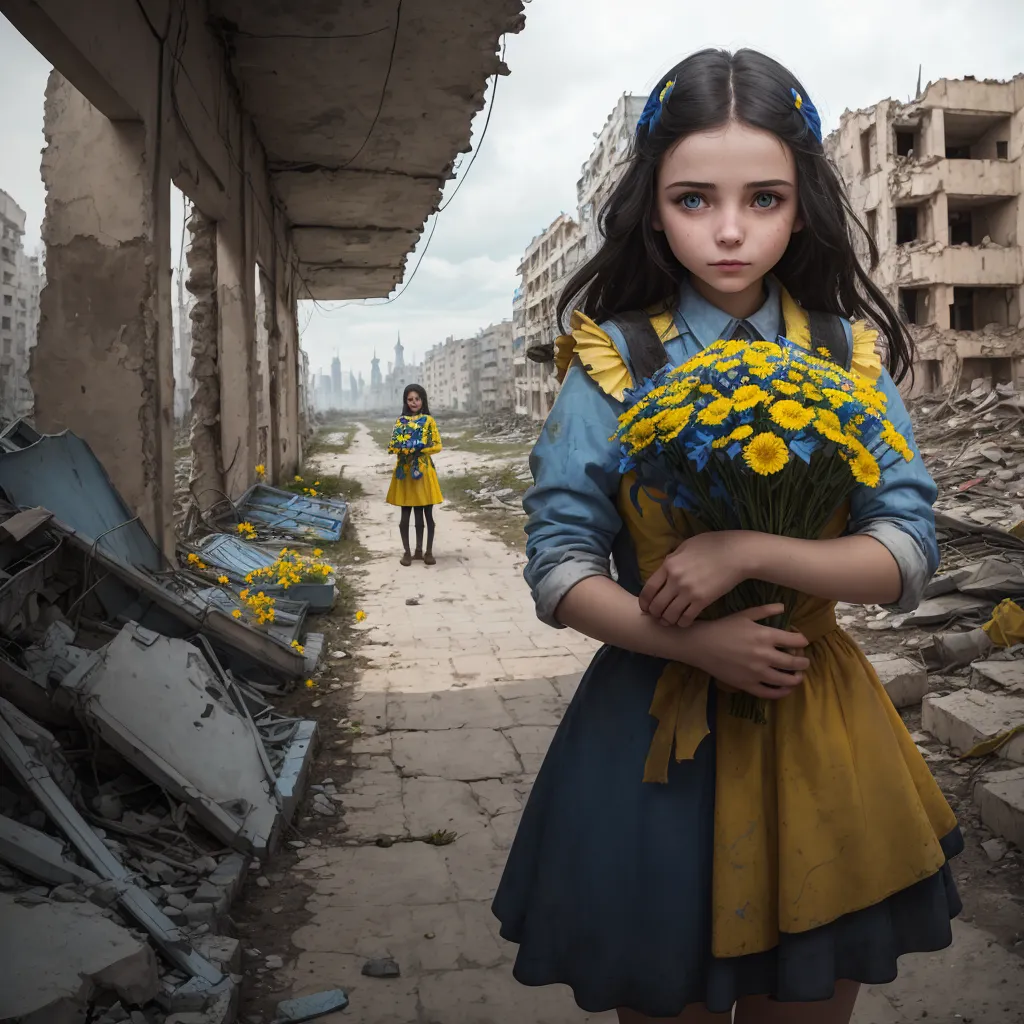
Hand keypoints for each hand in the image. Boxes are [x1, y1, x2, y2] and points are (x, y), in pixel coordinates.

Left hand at [639, 531, 751, 626]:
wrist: (737, 554)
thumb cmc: (712, 545)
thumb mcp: (686, 545)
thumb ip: (672, 558)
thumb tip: (664, 568)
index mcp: (669, 565)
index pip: (648, 589)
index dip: (644, 601)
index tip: (645, 607)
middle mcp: (676, 580)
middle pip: (656, 605)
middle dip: (654, 613)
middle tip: (656, 616)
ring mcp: (689, 592)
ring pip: (670, 614)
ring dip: (667, 620)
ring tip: (668, 621)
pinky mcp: (703, 601)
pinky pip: (686, 618)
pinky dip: (682, 622)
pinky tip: (683, 622)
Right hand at [685, 604, 808, 699]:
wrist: (701, 645)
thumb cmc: (722, 627)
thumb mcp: (744, 615)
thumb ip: (765, 611)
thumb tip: (784, 607)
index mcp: (765, 636)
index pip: (796, 641)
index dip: (802, 641)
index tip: (801, 642)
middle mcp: (765, 655)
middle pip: (795, 662)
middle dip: (803, 662)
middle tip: (804, 661)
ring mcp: (757, 672)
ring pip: (786, 680)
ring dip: (796, 678)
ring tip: (797, 676)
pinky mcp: (747, 685)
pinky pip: (770, 693)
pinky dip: (781, 692)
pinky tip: (785, 689)